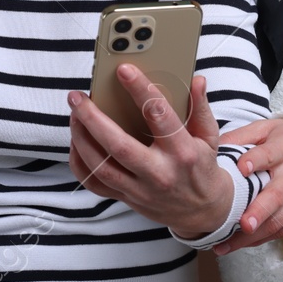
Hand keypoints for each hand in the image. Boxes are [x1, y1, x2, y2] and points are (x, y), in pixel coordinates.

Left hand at [67, 69, 233, 238]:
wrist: (202, 211)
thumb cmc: (201, 167)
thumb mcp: (208, 137)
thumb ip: (200, 108)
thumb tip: (196, 80)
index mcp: (182, 152)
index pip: (158, 116)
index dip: (140, 90)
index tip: (123, 70)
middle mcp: (159, 173)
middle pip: (118, 145)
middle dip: (93, 118)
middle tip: (78, 97)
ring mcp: (140, 189)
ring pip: (100, 166)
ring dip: (81, 138)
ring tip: (74, 114)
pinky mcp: (126, 198)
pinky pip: (94, 183)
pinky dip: (80, 162)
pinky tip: (76, 141)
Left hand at [211, 117, 282, 255]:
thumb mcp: (266, 129)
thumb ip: (241, 137)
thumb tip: (213, 148)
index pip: (268, 155)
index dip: (255, 161)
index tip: (241, 168)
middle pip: (277, 194)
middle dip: (260, 211)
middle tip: (243, 225)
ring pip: (280, 218)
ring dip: (255, 235)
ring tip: (228, 245)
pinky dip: (263, 238)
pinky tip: (242, 244)